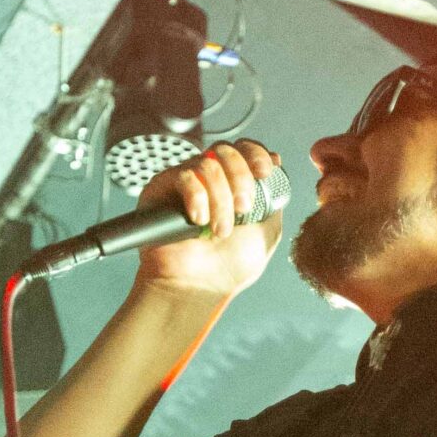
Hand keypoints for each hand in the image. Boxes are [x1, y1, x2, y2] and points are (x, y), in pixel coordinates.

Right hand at [132, 141, 285, 299]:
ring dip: (221, 200)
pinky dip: (198, 198)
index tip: (264, 172)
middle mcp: (209, 178)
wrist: (198, 286)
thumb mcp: (267, 231)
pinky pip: (185, 176)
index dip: (256, 154)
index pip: (245, 149)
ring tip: (219, 230)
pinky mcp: (161, 187)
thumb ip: (274, 196)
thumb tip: (275, 161)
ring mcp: (185, 181)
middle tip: (242, 208)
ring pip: (209, 164)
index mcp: (234, 183)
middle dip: (241, 177)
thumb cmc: (228, 268)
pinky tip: (198, 221)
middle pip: (227, 150)